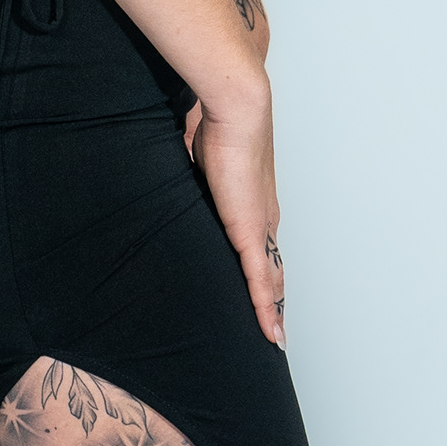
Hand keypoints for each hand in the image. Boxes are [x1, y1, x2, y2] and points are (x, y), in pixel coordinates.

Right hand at [192, 81, 284, 348]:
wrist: (235, 107)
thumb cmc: (216, 122)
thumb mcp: (195, 156)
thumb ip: (188, 169)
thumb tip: (173, 162)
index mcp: (252, 200)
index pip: (260, 245)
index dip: (263, 271)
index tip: (263, 291)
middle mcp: (264, 217)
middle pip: (272, 267)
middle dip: (272, 298)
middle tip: (272, 327)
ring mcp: (261, 226)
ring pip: (271, 280)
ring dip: (272, 310)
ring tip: (273, 338)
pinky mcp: (252, 233)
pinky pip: (262, 281)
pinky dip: (267, 309)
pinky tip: (271, 333)